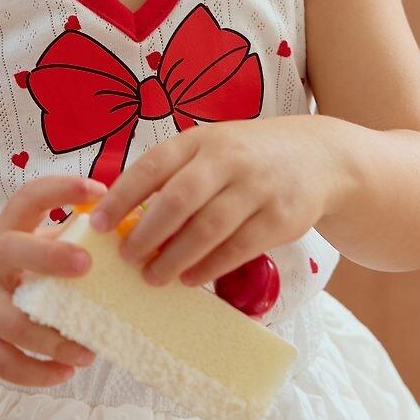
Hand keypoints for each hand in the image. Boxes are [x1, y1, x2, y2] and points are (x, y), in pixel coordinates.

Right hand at [0, 174, 107, 386]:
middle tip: (85, 264)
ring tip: (89, 351)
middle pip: (10, 253)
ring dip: (55, 340)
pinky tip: (64, 373)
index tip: (98, 189)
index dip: (61, 189)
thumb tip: (116, 235)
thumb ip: (52, 239)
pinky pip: (5, 364)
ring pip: (13, 324)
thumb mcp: (7, 245)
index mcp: (1, 234)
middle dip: (48, 256)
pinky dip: (36, 373)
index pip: (27, 199)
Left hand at [87, 117, 337, 287]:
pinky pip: (239, 248)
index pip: (153, 166)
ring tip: (153, 276)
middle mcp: (229, 160)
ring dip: (175, 257)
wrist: (321, 157)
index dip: (122, 196)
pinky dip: (210, 267)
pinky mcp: (281, 217)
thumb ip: (176, 175)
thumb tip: (124, 217)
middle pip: (178, 199)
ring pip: (208, 228)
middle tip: (125, 258)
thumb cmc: (249, 157)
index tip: (98, 224)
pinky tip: (191, 279)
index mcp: (201, 140)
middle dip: (146, 233)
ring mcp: (258, 188)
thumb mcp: (213, 150)